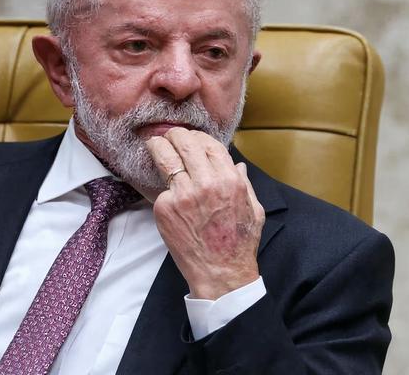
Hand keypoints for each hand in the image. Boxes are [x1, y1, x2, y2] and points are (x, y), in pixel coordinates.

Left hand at [146, 127, 264, 299]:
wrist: (220, 273)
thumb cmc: (239, 244)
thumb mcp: (254, 210)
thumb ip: (244, 183)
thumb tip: (237, 164)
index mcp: (229, 180)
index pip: (209, 143)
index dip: (197, 137)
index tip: (190, 138)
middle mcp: (206, 183)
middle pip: (184, 142)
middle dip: (174, 135)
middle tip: (168, 136)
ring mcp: (182, 194)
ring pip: (165, 158)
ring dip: (158, 147)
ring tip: (154, 144)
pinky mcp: (164, 207)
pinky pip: (161, 189)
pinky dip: (163, 188)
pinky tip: (165, 192)